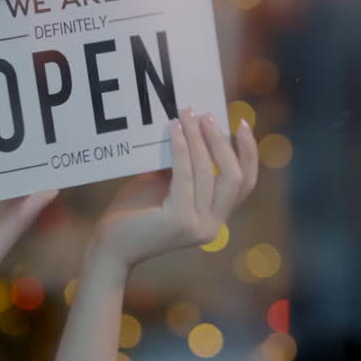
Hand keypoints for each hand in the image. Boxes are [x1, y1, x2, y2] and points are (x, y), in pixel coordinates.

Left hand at [88, 108, 258, 274]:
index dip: (249, 153)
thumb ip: (185, 167)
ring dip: (199, 138)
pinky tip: (174, 129)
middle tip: (206, 115)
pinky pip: (185, 175)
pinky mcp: (178, 219)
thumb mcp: (167, 185)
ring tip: (186, 115)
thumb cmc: (136, 212)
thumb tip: (195, 125)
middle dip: (222, 142)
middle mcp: (212, 226)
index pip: (245, 185)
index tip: (240, 125)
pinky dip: (181, 148)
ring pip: (209, 172)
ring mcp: (197, 225)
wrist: (110, 246)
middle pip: (234, 177)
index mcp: (215, 219)